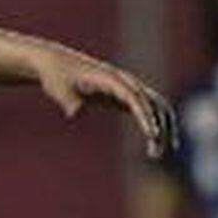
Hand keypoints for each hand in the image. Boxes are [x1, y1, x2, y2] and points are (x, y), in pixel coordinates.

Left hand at [33, 46, 176, 158]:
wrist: (55, 63)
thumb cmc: (57, 76)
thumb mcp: (59, 88)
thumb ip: (69, 100)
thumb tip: (75, 112)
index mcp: (112, 78)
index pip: (135, 98)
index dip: (146, 116)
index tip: (152, 134)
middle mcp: (125, 82)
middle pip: (154, 103)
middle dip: (161, 126)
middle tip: (157, 152)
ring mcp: (126, 88)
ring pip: (156, 107)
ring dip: (162, 128)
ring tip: (156, 154)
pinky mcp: (122, 96)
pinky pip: (145, 110)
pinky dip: (152, 125)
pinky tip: (152, 145)